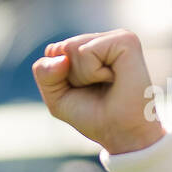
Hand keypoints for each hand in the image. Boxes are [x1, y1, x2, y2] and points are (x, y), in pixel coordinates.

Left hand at [32, 28, 165, 153]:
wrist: (122, 134)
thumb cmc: (93, 116)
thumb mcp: (57, 97)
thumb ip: (45, 73)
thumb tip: (61, 57)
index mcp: (90, 47)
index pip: (53, 52)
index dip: (58, 79)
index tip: (82, 91)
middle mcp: (104, 39)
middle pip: (62, 48)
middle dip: (70, 77)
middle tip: (96, 89)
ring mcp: (117, 37)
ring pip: (72, 48)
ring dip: (82, 75)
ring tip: (106, 83)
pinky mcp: (126, 40)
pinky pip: (87, 51)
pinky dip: (92, 72)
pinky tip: (113, 78)